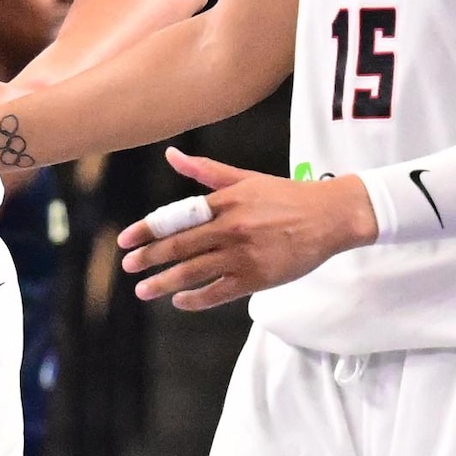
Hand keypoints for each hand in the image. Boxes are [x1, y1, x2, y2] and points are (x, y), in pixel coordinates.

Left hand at [123, 150, 376, 311]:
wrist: (330, 216)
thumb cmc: (287, 196)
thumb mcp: (245, 178)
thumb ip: (206, 171)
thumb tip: (171, 154)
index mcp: (226, 201)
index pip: (176, 217)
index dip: (147, 230)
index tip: (125, 240)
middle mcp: (231, 227)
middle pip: (179, 246)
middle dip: (149, 258)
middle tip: (128, 266)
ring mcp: (243, 254)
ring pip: (193, 271)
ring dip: (163, 282)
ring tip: (143, 290)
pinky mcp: (257, 277)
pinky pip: (218, 292)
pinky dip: (196, 299)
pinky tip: (180, 301)